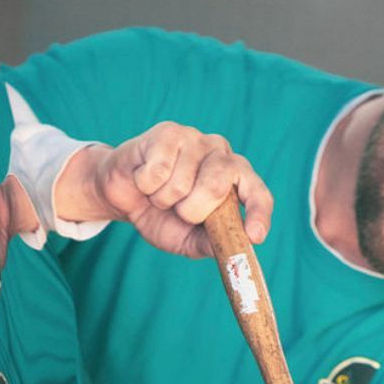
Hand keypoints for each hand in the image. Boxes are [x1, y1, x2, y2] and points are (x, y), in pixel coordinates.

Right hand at [56, 125, 272, 257]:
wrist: (124, 197)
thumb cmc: (162, 217)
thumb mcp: (189, 239)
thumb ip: (211, 243)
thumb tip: (234, 250)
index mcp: (235, 180)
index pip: (257, 193)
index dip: (259, 213)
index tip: (254, 236)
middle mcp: (220, 154)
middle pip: (215, 187)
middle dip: (191, 211)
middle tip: (179, 211)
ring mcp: (195, 139)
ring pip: (181, 184)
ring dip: (163, 199)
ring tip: (159, 193)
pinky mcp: (168, 133)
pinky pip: (157, 172)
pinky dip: (147, 186)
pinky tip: (145, 178)